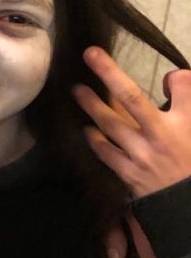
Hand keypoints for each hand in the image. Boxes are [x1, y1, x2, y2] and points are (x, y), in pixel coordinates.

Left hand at [74, 46, 190, 197]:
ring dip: (92, 104)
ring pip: (110, 123)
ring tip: (78, 90)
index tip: (160, 73)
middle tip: (89, 53)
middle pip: (131, 97)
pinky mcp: (129, 173)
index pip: (180, 88)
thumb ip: (188, 100)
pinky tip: (87, 130)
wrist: (189, 204)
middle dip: (109, 73)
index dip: (173, 78)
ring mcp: (141, 155)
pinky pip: (106, 152)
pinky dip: (94, 139)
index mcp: (183, 124)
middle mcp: (160, 136)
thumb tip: (172, 79)